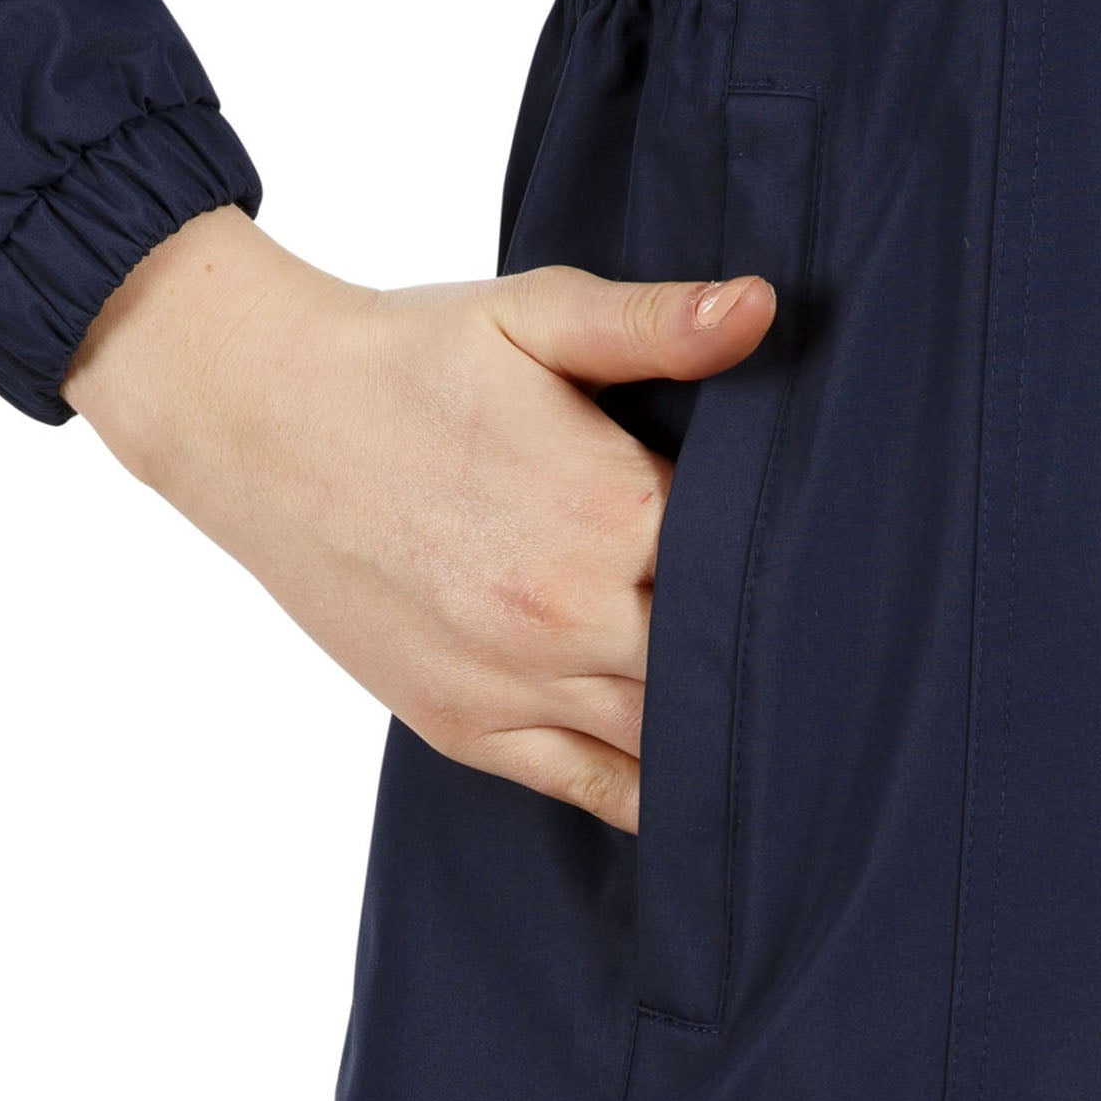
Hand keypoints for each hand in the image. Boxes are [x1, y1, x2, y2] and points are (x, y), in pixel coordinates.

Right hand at [61, 205, 775, 833]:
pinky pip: (590, 789)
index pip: (755, 564)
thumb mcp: (534, 314)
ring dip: (725, 732)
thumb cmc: (405, 359)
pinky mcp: (465, 727)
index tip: (844, 568)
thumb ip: (654, 324)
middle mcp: (571, 614)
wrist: (257, 416)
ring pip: (667, 743)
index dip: (805, 567)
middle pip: (724, 668)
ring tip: (786, 723)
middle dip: (776, 659)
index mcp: (609, 510)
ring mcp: (516, 684)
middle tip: (838, 658)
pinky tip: (695, 784)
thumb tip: (764, 307)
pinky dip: (649, 793)